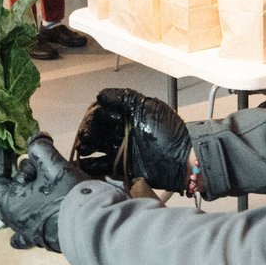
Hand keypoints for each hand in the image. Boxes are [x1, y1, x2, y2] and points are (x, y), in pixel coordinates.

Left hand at [0, 134, 89, 251]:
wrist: (90, 227)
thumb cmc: (66, 195)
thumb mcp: (53, 165)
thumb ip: (41, 148)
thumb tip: (37, 139)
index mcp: (10, 203)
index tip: (2, 146)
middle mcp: (14, 220)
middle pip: (8, 191)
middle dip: (18, 174)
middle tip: (30, 161)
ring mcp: (28, 232)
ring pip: (19, 207)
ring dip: (26, 191)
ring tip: (39, 178)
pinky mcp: (43, 238)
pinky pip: (27, 232)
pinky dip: (24, 225)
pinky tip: (21, 228)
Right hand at [74, 87, 189, 190]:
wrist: (182, 160)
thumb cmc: (168, 132)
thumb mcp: (147, 107)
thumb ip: (123, 98)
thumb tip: (99, 96)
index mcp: (127, 115)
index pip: (102, 113)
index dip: (98, 117)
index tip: (105, 122)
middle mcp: (121, 132)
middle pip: (96, 130)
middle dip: (88, 132)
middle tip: (86, 138)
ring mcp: (121, 151)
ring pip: (96, 147)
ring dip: (86, 147)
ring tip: (83, 149)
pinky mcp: (121, 169)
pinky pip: (101, 166)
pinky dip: (90, 166)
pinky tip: (84, 164)